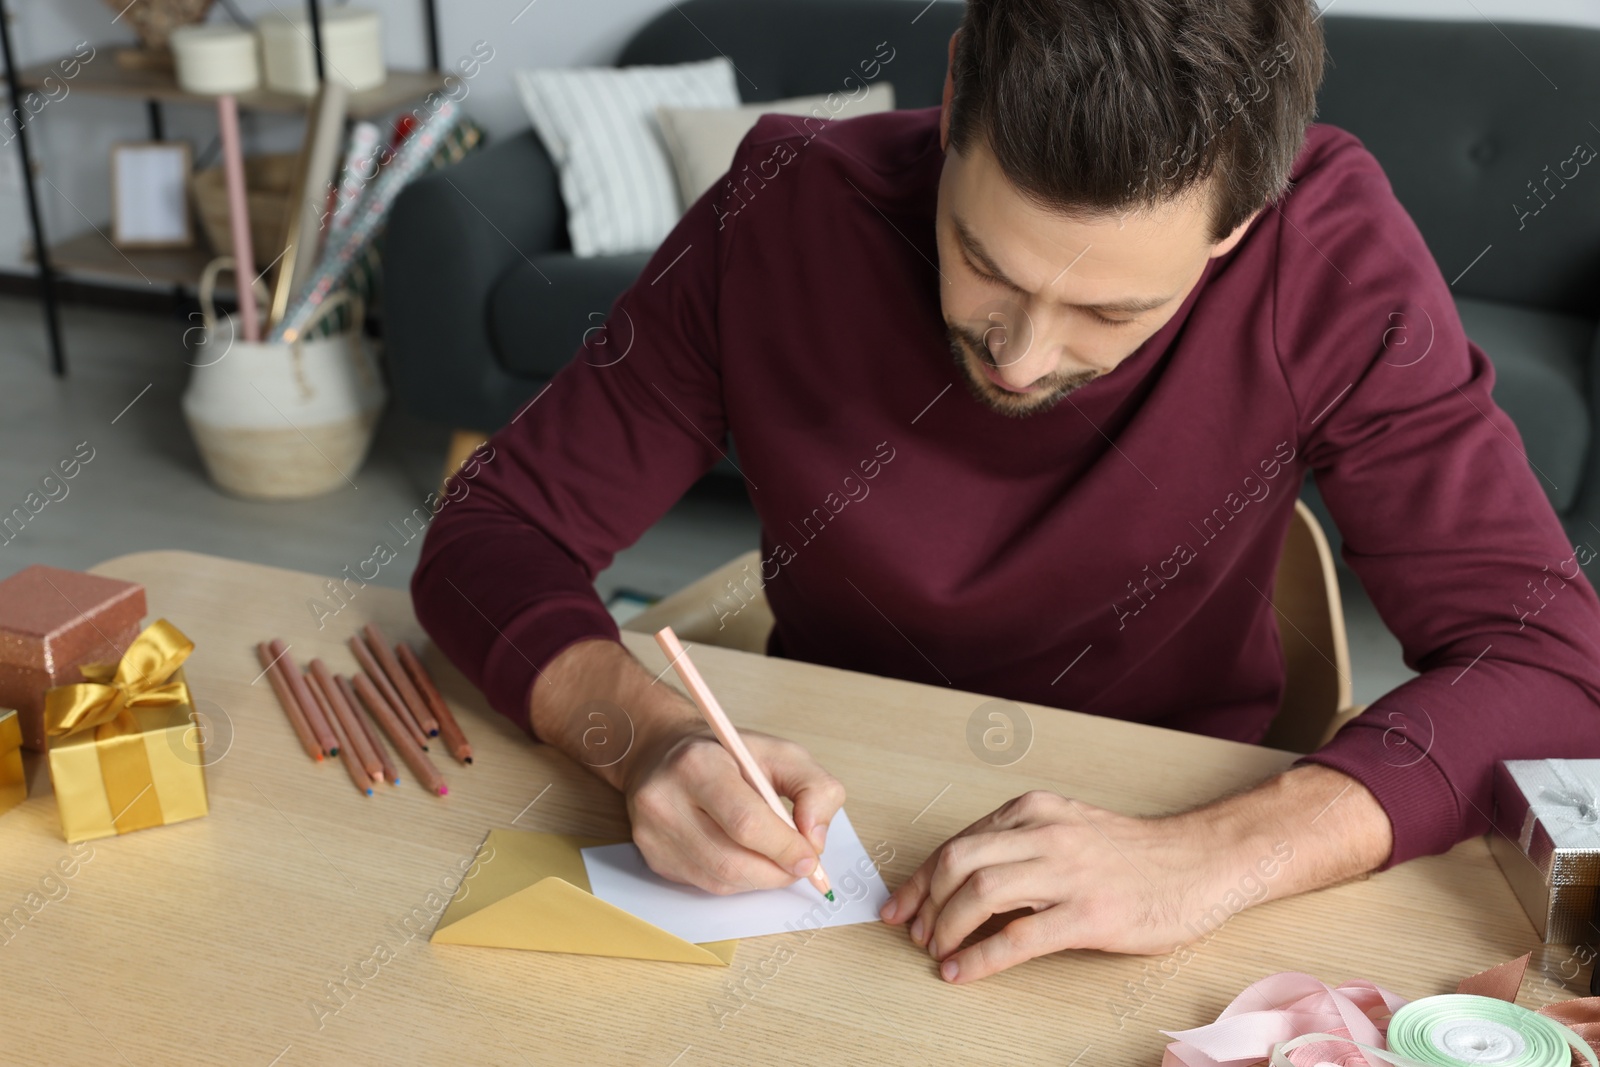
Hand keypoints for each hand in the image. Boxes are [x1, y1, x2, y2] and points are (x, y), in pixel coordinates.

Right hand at [526, 639, 847, 895]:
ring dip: (760, 879)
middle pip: (731, 860)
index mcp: (698, 764)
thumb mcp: (781, 753)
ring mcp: (653, 834)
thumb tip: (815, 840)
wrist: (665, 753)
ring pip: (720, 881)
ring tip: (776, 859)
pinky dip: (738, 880)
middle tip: (801, 865)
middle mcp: (665, 801)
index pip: (745, 821)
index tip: (811, 858)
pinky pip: (707, 886)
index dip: (784, 847)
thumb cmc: (727, 755)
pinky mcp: (654, 859)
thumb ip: (814, 788)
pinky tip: (745, 857)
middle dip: (776, 870)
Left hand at [881, 767, 1390, 984]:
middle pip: (957, 861)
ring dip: (946, 928)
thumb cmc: (1132, 852)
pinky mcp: (1087, 914)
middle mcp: (1044, 833)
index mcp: (1033, 810)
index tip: (902, 905)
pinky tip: (962, 972)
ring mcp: (1066, 873)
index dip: (921, 878)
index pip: (957, 841)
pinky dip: (979, 957)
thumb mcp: (1066, 826)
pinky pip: (1017, 937)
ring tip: (937, 952)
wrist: (1200, 862)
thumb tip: (962, 878)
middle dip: (924, 901)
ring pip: (980, 893)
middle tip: (913, 932)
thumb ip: (1019, 842)